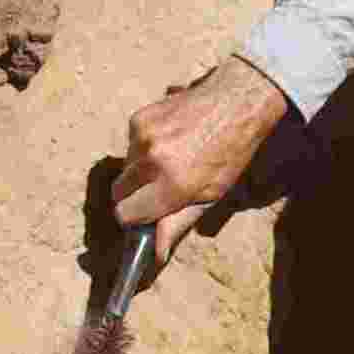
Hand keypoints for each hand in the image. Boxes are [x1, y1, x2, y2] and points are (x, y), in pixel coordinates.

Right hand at [111, 57, 302, 235]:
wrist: (236, 101)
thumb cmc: (231, 152)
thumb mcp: (212, 195)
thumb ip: (178, 223)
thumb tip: (156, 253)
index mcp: (172, 184)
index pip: (124, 215)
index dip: (134, 219)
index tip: (145, 216)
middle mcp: (151, 160)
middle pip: (117, 193)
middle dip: (133, 197)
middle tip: (158, 190)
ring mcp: (142, 137)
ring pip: (124, 168)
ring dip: (139, 171)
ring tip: (170, 160)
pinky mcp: (138, 118)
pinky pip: (130, 145)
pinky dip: (142, 148)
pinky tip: (168, 141)